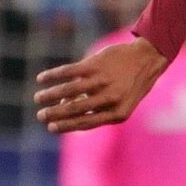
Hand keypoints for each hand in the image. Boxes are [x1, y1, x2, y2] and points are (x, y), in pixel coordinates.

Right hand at [35, 38, 168, 132]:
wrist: (148, 58)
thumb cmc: (131, 84)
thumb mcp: (121, 102)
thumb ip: (97, 108)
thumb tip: (64, 108)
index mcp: (117, 113)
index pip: (86, 122)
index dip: (66, 126)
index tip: (50, 128)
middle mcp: (110, 98)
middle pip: (75, 108)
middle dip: (54, 113)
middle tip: (40, 116)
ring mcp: (103, 80)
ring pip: (69, 90)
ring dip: (50, 95)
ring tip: (38, 98)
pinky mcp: (96, 64)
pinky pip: (69, 72)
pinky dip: (53, 75)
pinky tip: (41, 78)